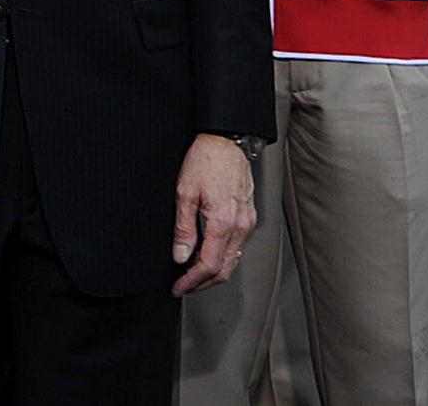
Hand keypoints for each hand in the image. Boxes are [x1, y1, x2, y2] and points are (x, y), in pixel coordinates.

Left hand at [171, 133, 257, 296]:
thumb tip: (180, 256)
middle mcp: (241, 227)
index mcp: (224, 223)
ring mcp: (248, 222)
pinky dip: (222, 256)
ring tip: (191, 273)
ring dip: (212, 271)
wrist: (227, 140)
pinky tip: (206, 253)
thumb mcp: (185, 193)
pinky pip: (236, 245)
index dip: (192, 281)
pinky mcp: (248, 216)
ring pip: (232, 259)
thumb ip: (183, 228)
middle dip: (202, 283)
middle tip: (183, 286)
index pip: (209, 266)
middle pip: (224, 269)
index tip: (178, 287)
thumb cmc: (206, 161)